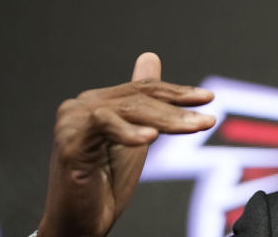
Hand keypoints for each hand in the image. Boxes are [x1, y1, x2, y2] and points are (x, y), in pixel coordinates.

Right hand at [37, 52, 214, 236]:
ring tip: (194, 128)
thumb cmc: (105, 184)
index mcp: (97, 102)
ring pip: (129, 109)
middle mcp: (81, 105)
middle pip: (139, 98)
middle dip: (178, 109)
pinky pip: (103, 125)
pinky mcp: (68, 141)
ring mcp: (72, 121)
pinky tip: (150, 138)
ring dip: (167, 120)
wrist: (79, 224)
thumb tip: (150, 56)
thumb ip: (144, 102)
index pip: (143, 90)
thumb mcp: (135, 137)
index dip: (177, 92)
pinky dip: (129, 132)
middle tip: (208, 121)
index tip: (208, 99)